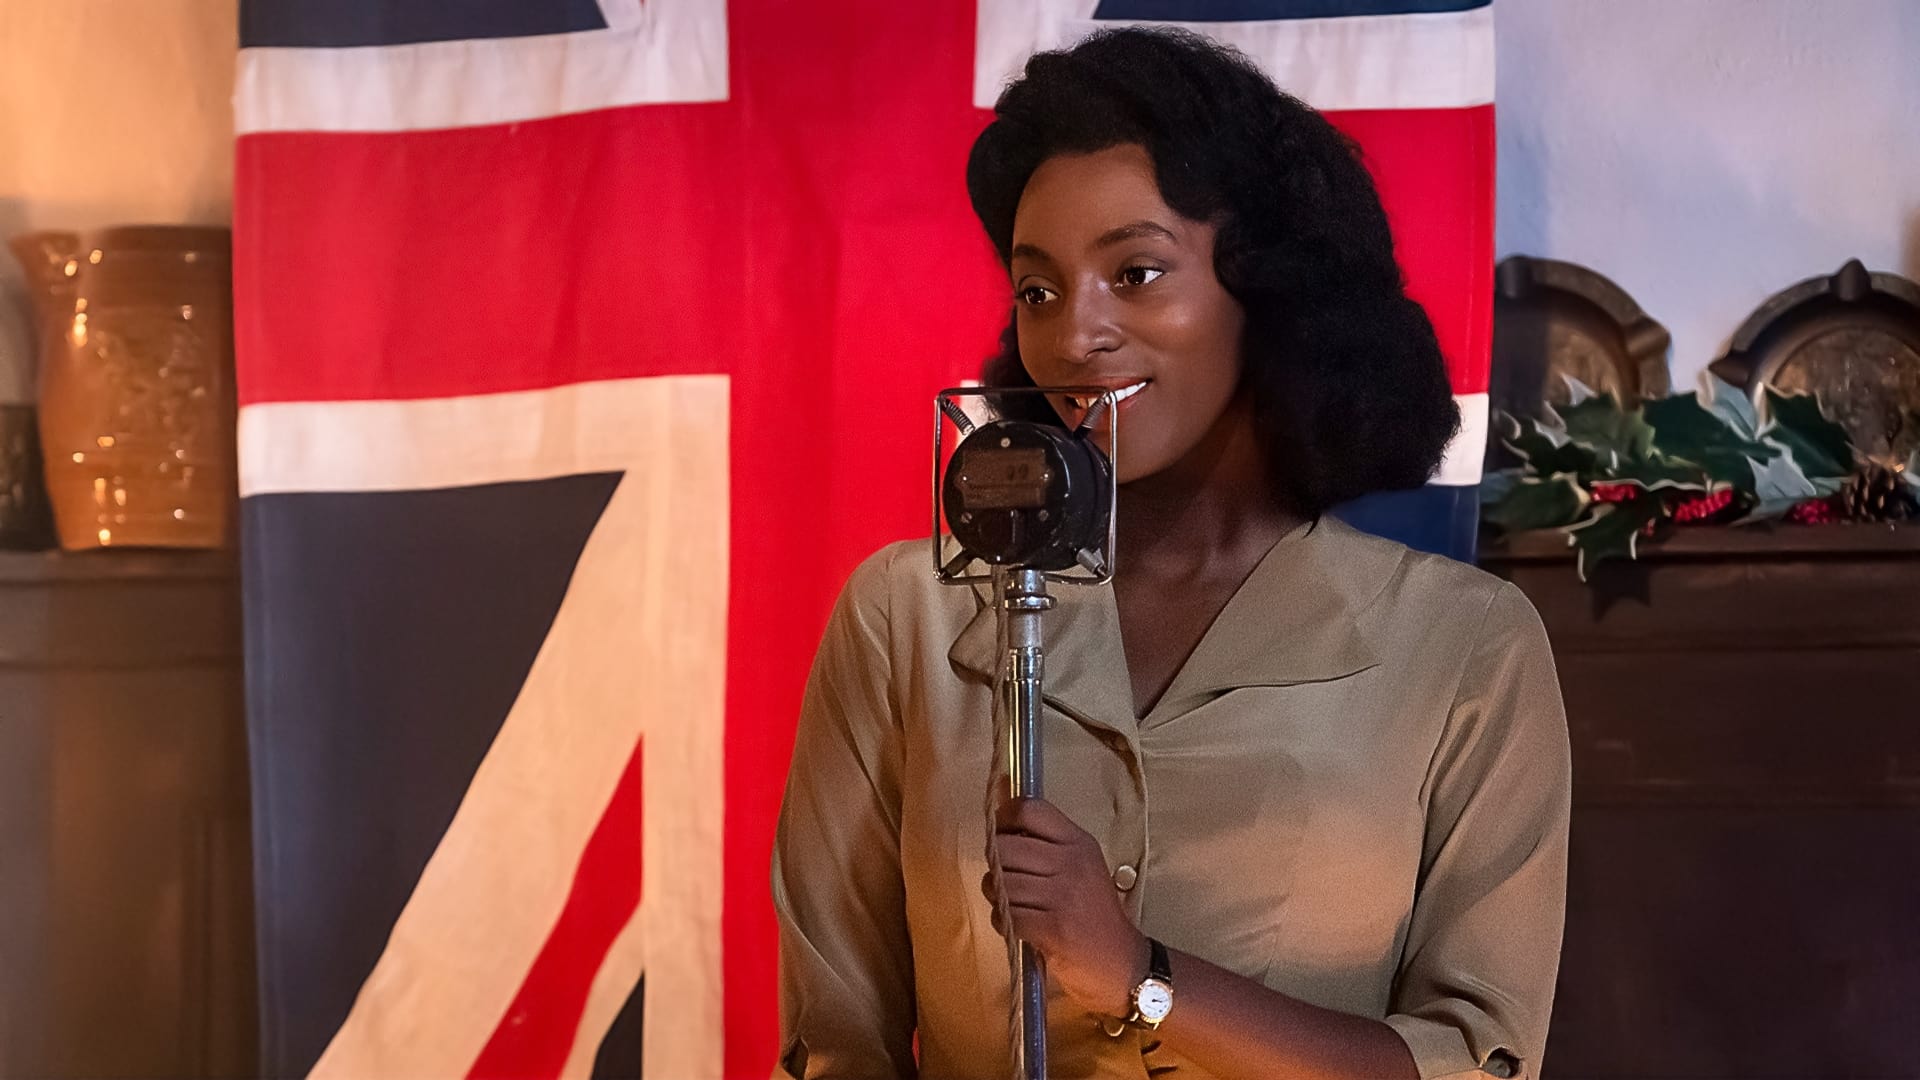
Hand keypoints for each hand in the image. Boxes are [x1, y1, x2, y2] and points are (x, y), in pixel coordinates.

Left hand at [981, 796, 1147, 1016]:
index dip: (1005, 817)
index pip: (1031, 810)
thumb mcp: (1083, 867)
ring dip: (995, 894)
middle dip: (994, 862)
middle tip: (1002, 876)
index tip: (1000, 833)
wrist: (1121, 962)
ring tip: (1008, 902)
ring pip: (1001, 882)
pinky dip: (1002, 920)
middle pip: (1006, 846)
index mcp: (1079, 843)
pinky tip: (1015, 924)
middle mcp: (1071, 863)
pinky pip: (1006, 914)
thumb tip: (1001, 828)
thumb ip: (1049, 845)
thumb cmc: (1095, 913)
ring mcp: (1062, 896)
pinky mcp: (1051, 927)